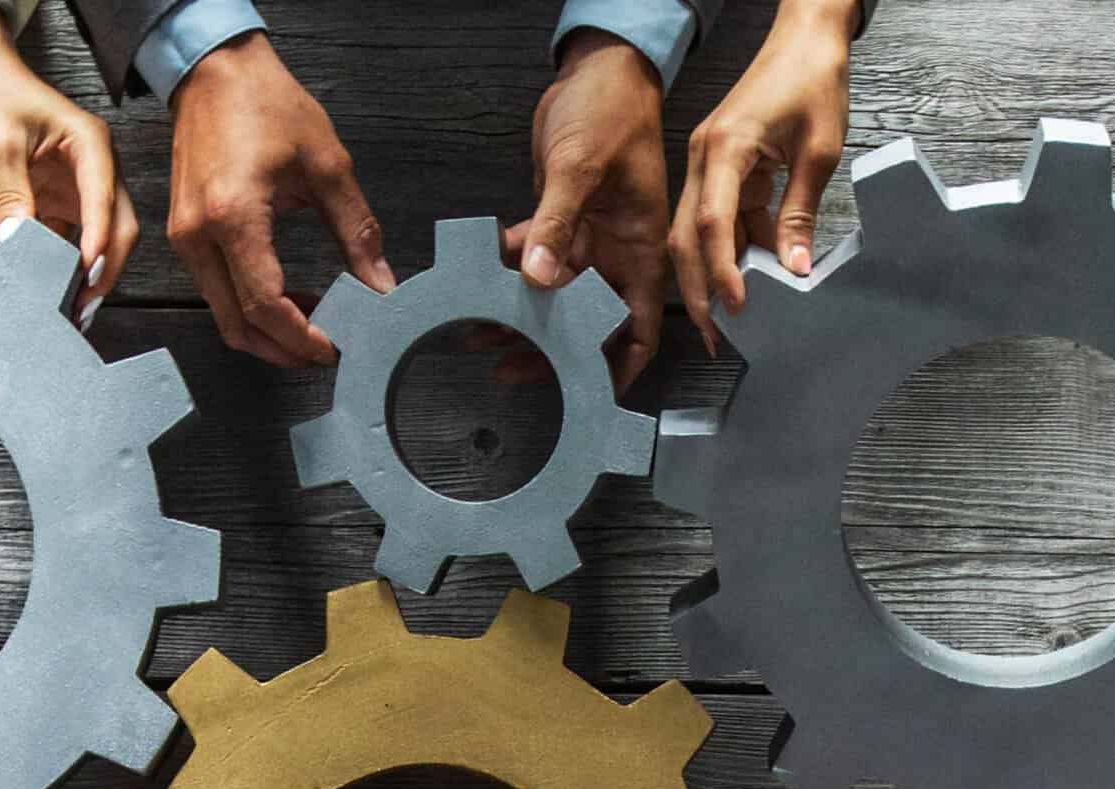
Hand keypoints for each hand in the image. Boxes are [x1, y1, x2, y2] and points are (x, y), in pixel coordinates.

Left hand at [0, 6, 136, 325]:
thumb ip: (11, 194)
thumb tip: (16, 241)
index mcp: (91, 145)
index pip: (104, 200)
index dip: (98, 241)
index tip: (86, 275)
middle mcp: (97, 166)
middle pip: (119, 225)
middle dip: (106, 267)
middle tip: (85, 305)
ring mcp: (84, 183)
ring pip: (102, 235)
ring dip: (90, 271)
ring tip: (73, 307)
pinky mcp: (65, 197)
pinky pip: (74, 236)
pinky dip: (67, 262)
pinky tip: (54, 287)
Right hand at [166, 33, 392, 366]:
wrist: (214, 71)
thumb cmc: (264, 102)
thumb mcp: (327, 166)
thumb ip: (357, 231)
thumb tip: (379, 283)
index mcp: (233, 216)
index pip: (265, 305)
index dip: (301, 337)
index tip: (333, 347)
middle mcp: (199, 234)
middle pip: (236, 324)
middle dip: (282, 349)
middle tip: (323, 352)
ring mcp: (185, 237)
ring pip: (222, 313)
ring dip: (265, 330)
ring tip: (310, 323)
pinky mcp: (184, 234)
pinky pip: (214, 289)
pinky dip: (248, 305)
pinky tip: (284, 294)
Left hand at [497, 31, 668, 389]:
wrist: (598, 69)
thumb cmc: (614, 110)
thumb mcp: (583, 167)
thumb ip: (557, 225)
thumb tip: (539, 279)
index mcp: (640, 248)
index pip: (638, 327)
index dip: (618, 367)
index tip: (588, 394)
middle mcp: (614, 252)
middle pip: (585, 321)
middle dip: (550, 349)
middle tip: (509, 366)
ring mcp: (586, 237)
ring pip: (550, 294)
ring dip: (516, 314)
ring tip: (477, 333)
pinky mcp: (558, 219)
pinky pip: (530, 256)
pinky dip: (504, 271)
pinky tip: (474, 282)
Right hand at [668, 0, 857, 353]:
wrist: (806, 36)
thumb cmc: (813, 79)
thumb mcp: (819, 151)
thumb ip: (801, 214)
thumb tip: (794, 269)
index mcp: (725, 148)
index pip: (713, 222)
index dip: (721, 271)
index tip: (736, 307)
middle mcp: (704, 156)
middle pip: (687, 235)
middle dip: (700, 287)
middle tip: (718, 332)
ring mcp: (708, 162)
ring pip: (698, 231)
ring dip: (716, 272)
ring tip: (734, 315)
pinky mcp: (721, 165)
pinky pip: (720, 216)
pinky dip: (735, 246)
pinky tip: (755, 274)